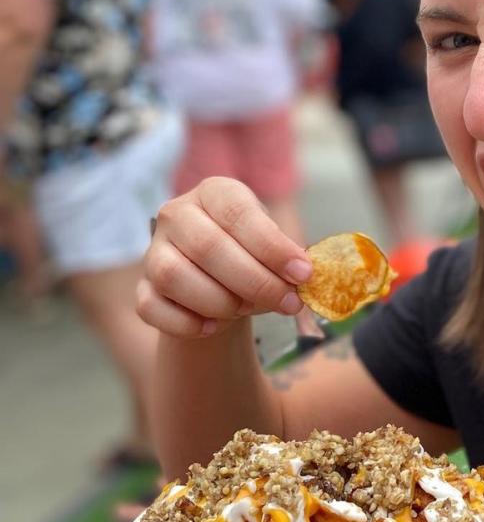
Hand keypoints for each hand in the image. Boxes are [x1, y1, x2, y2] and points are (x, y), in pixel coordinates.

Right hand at [136, 177, 312, 338]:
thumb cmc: (252, 257)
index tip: (303, 274)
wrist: (220, 284)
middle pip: (207, 246)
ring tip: (245, 310)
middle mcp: (177, 214)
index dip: (273, 247)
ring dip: (219, 302)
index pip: (239, 214)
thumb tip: (303, 278)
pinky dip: (186, 324)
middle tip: (288, 303)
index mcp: (215, 194)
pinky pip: (151, 308)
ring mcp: (154, 250)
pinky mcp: (142, 287)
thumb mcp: (274, 249)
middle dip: (256, 281)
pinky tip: (213, 327)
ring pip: (173, 276)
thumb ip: (287, 258)